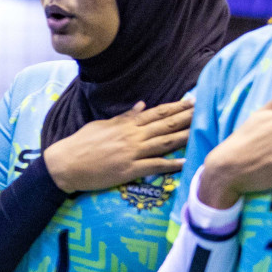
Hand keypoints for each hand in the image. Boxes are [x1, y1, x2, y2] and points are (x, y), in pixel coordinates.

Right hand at [44, 99, 192, 193]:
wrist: (64, 164)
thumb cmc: (79, 144)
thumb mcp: (101, 126)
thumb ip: (123, 117)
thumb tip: (141, 105)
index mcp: (125, 125)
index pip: (156, 113)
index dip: (176, 107)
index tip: (192, 101)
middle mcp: (132, 137)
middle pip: (165, 125)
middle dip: (187, 118)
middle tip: (207, 111)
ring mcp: (131, 153)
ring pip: (164, 143)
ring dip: (185, 136)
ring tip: (203, 130)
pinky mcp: (128, 170)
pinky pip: (154, 166)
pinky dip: (171, 164)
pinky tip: (186, 162)